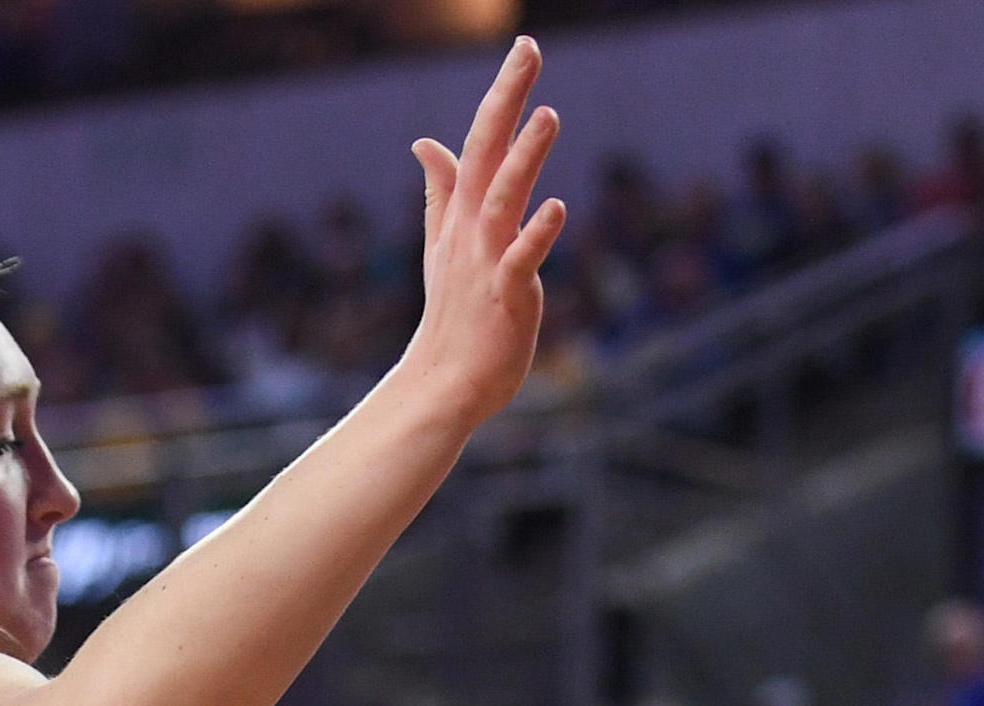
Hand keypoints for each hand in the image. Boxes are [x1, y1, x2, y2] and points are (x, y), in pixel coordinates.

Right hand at [393, 42, 568, 435]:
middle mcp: (473, 229)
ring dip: (524, 157)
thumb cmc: (454, 313)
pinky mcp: (505, 298)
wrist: (445, 382)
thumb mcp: (443, 243)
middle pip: (487, 152)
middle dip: (506, 99)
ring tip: (548, 114)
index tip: (525, 45)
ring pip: (504, 199)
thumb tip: (424, 142)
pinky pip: (520, 262)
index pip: (481, 139)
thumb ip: (440, 190)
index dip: (502, 93)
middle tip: (528, 49)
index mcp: (463, 213)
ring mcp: (487, 262)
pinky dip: (536, 235)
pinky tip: (558, 208)